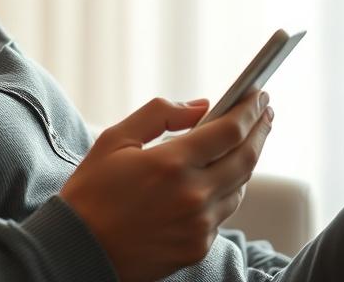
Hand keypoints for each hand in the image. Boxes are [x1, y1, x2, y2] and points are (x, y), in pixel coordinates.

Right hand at [59, 92, 272, 281]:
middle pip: (246, 158)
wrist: (78, 250)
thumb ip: (160, 115)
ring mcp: (198, 226)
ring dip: (246, 160)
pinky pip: (223, 213)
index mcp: (171, 164)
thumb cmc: (92, 192)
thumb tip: (202, 106)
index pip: (230, 130)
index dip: (250, 109)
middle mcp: (193, 197)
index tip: (259, 94)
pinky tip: (219, 177)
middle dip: (260, 130)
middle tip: (265, 112)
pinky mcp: (197, 247)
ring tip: (244, 141)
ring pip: (240, 187)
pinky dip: (227, 191)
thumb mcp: (115, 139)